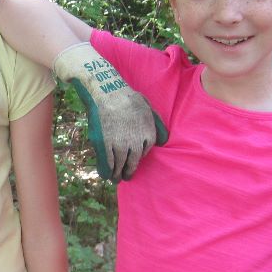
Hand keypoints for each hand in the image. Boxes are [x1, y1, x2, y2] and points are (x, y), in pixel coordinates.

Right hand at [52, 42, 166, 181]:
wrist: (108, 92)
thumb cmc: (128, 97)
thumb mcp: (148, 108)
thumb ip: (156, 124)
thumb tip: (165, 141)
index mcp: (148, 134)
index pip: (144, 153)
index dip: (137, 158)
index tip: (132, 162)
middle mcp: (136, 142)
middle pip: (133, 162)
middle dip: (129, 172)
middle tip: (126, 177)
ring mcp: (120, 145)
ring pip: (120, 165)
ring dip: (117, 174)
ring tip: (115, 179)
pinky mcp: (106, 144)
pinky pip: (108, 162)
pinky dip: (107, 170)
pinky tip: (106, 174)